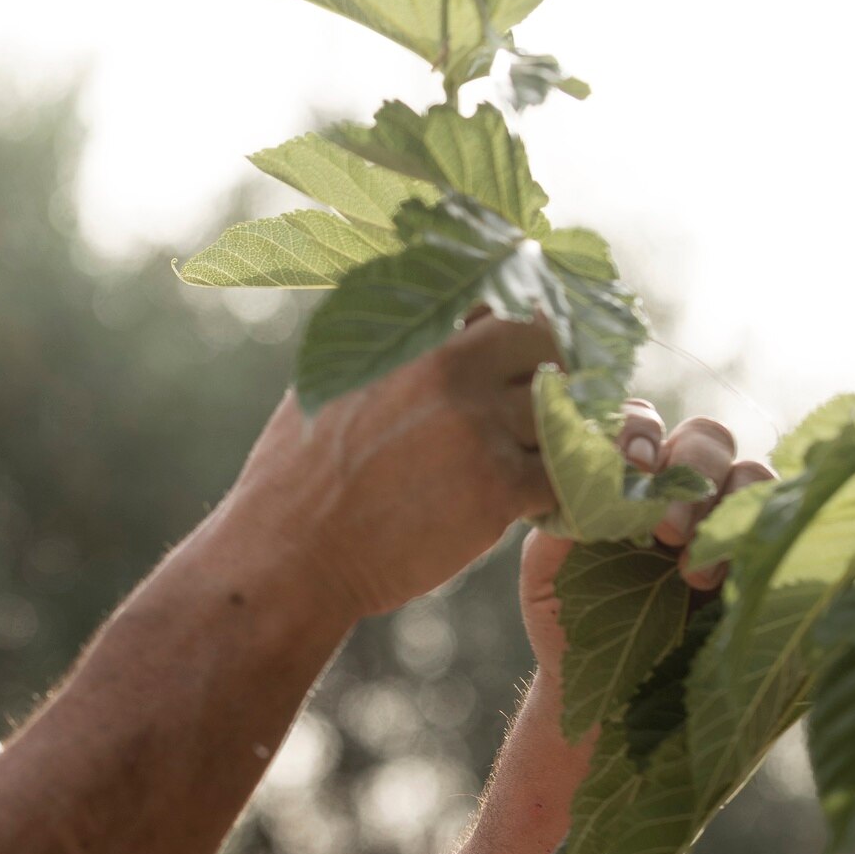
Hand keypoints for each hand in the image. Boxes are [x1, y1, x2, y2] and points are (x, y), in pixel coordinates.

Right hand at [220, 313, 560, 621]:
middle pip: (546, 341)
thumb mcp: (330, 385)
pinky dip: (559, 491)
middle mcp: (447, 364)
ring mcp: (477, 422)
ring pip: (565, 409)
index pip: (498, 299)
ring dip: (559, 436)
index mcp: (407, 333)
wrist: (288, 554)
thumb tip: (449, 330)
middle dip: (556, 371)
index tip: (523, 356)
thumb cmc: (299, 479)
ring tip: (534, 464)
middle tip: (545, 411)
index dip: (519, 325)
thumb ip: (394, 354)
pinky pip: (566, 474)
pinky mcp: (497, 484)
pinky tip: (529, 506)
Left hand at [520, 401, 775, 677]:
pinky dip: (755, 531)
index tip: (632, 463)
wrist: (604, 696)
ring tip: (690, 569)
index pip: (640, 421)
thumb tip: (580, 465)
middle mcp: (678, 486)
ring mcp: (724, 516)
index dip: (639, 428)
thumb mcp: (547, 566)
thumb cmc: (567, 623)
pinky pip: (779, 515)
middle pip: (704, 435)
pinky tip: (720, 575)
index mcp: (623, 476)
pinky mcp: (761, 551)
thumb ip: (558, 511)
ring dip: (723, 505)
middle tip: (666, 529)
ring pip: (747, 468)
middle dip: (689, 470)